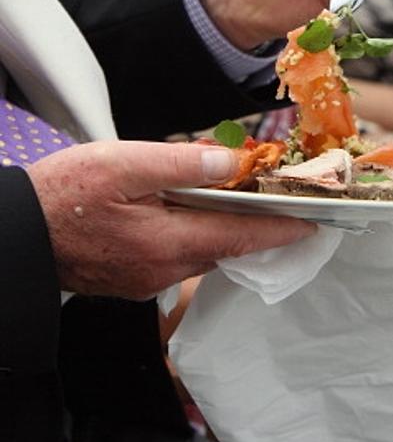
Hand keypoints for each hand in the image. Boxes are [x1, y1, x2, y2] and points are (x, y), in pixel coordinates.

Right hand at [27, 142, 315, 299]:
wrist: (13, 236)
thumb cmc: (61, 195)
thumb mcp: (121, 163)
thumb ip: (182, 163)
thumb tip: (231, 162)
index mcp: (168, 242)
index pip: (242, 236)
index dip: (280, 228)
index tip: (314, 224)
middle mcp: (165, 269)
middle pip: (227, 246)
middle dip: (257, 228)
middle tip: (283, 204)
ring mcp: (147, 279)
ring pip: (203, 253)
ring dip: (225, 231)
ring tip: (243, 203)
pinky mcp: (132, 278)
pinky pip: (179, 258)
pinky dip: (196, 237)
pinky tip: (192, 216)